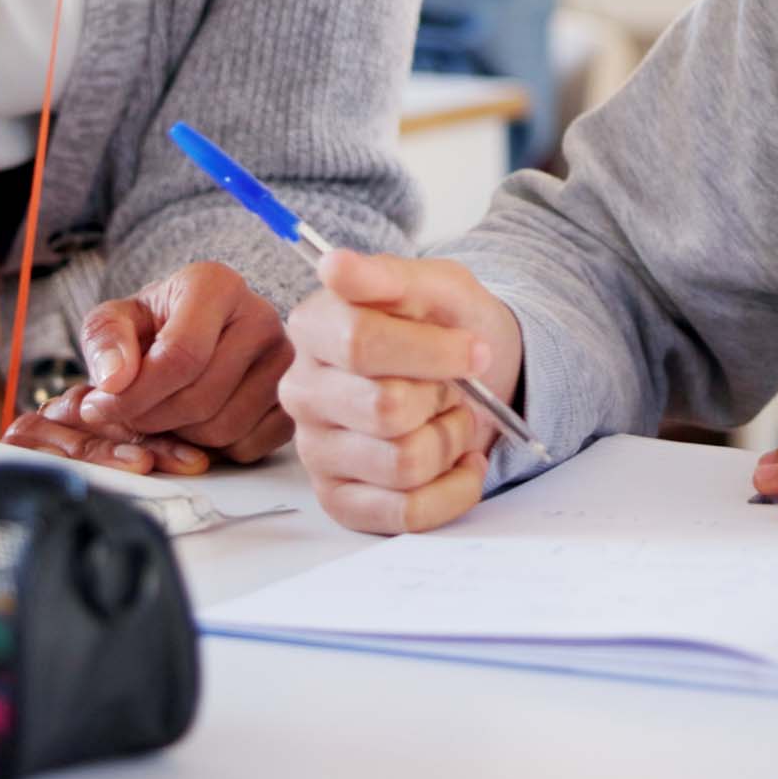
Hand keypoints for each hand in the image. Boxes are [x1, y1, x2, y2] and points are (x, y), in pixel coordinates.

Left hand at [0, 260, 289, 473]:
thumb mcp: (115, 319)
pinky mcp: (293, 398)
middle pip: (201, 397)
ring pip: (224, 427)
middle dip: (152, 419)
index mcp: (217, 285)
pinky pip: (249, 445)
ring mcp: (285, 361)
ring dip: (182, 435)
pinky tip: (198, 422)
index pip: (180, 354)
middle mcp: (262, 316)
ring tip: (166, 412)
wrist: (198, 334)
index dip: (134, 394)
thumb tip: (114, 380)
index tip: (101, 407)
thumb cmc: (156, 325)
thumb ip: (105, 340)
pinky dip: (215, 449)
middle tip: (130, 414)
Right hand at [278, 248, 526, 534]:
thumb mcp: (436, 287)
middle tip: (454, 385)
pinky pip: (409, 514)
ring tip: (451, 418)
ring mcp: (317, 452)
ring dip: (452, 440)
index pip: (360, 344)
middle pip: (386, 409)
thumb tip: (333, 264)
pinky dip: (456, 488)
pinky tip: (460, 461)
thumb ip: (390, 276)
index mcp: (314, 328)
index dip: (431, 352)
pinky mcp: (343, 501)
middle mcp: (302, 392)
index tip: (473, 348)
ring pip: (404, 464)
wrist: (474, 374)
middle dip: (444, 397)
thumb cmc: (446, 327)